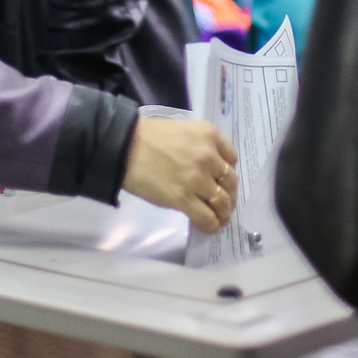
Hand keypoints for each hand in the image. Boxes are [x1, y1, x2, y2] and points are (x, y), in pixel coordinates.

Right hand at [122, 118, 238, 232]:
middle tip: (225, 205)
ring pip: (222, 202)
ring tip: (220, 220)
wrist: (125, 147)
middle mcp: (209, 156)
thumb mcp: (183, 130)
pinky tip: (210, 228)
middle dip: (230, 195)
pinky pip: (207, 217)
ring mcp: (198, 179)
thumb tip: (206, 169)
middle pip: (230, 181)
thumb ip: (199, 146)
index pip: (232, 158)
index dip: (229, 173)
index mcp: (209, 135)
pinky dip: (212, 225)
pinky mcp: (184, 199)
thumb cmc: (148, 137)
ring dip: (223, 213)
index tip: (224, 182)